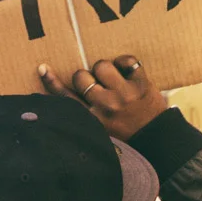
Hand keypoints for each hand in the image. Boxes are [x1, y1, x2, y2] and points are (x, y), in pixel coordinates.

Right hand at [40, 55, 166, 138]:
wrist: (157, 140)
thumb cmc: (126, 135)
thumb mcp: (100, 130)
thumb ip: (85, 114)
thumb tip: (71, 95)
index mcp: (93, 119)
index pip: (67, 98)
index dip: (53, 82)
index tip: (44, 68)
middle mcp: (106, 105)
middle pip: (82, 77)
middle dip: (86, 77)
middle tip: (97, 85)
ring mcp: (124, 93)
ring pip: (101, 65)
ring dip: (104, 68)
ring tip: (113, 78)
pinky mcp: (141, 83)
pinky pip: (127, 60)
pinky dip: (125, 62)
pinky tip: (126, 71)